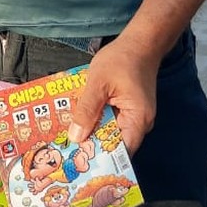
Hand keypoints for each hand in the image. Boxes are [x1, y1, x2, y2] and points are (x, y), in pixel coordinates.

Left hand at [66, 35, 163, 155]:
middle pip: (114, 144)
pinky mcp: (127, 109)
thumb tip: (76, 137)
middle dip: (92, 147)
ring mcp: (134, 116)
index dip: (101, 159)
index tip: (79, 164)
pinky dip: (96, 120)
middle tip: (66, 153)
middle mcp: (140, 123)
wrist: (140, 42)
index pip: (121, 152)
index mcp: (138, 120)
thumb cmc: (122, 59)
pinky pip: (111, 121)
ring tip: (67, 140)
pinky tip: (78, 120)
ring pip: (110, 132)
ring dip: (92, 133)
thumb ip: (87, 110)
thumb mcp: (98, 83)